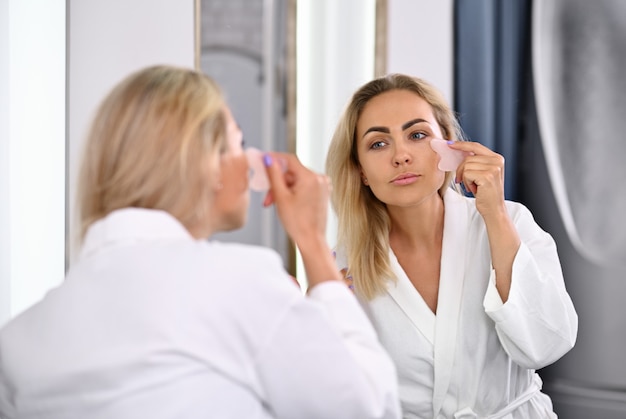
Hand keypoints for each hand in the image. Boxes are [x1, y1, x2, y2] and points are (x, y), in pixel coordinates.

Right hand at [264, 152, 340, 288]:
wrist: (311, 240)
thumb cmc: (298, 223)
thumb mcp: (281, 196)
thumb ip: (274, 175)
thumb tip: (268, 158)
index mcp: (310, 177)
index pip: (289, 159)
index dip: (274, 158)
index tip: (262, 159)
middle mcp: (319, 178)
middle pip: (292, 172)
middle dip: (277, 183)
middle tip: (267, 197)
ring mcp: (323, 186)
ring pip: (296, 180)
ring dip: (284, 190)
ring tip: (275, 204)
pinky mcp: (322, 193)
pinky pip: (304, 186)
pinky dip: (293, 192)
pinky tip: (287, 203)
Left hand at [448, 141, 506, 219]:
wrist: (494, 209)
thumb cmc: (485, 193)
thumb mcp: (482, 173)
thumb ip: (475, 162)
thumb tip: (457, 151)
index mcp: (497, 158)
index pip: (476, 146)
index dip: (462, 145)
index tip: (450, 144)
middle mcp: (497, 161)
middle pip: (468, 157)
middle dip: (461, 170)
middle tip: (462, 181)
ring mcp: (493, 168)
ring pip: (466, 166)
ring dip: (464, 178)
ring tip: (472, 186)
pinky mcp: (487, 176)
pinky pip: (466, 174)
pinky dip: (466, 182)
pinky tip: (474, 189)